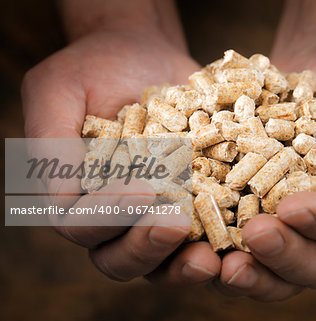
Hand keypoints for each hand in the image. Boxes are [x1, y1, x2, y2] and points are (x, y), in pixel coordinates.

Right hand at [21, 27, 223, 283]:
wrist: (145, 55)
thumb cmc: (95, 68)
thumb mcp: (58, 89)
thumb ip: (50, 141)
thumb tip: (62, 199)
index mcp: (78, 197)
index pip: (81, 224)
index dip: (106, 215)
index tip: (141, 188)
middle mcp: (118, 217)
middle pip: (122, 258)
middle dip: (147, 246)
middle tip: (176, 222)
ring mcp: (158, 215)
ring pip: (165, 260)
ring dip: (186, 264)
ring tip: (211, 255)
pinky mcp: (197, 205)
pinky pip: (210, 235)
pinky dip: (224, 242)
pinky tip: (244, 237)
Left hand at [213, 34, 315, 300]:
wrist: (313, 61)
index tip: (293, 207)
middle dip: (286, 254)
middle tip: (254, 234)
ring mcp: (289, 223)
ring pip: (275, 269)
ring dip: (249, 271)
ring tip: (219, 263)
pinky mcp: (252, 211)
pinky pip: (236, 239)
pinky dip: (215, 247)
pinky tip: (191, 238)